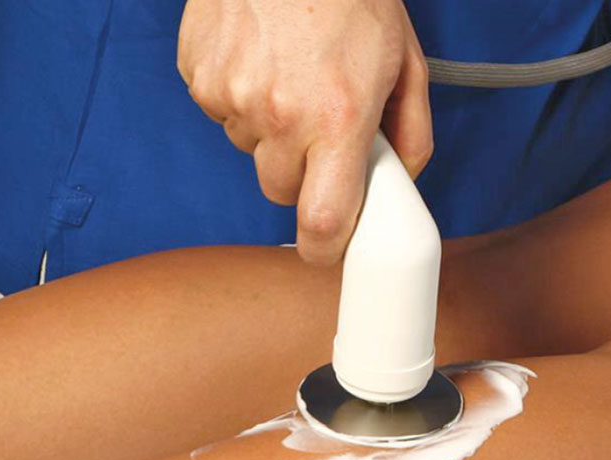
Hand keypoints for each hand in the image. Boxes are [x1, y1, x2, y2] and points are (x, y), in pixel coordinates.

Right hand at [177, 0, 432, 264]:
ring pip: (250, 151)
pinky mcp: (200, 77)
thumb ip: (410, 135)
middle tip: (318, 126)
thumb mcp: (404, 63)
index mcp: (338, 118)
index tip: (328, 248)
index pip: (323, 222)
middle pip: (281, 190)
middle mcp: (280, 115)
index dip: (325, 248)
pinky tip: (260, 60)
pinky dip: (240, 99)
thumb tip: (398, 182)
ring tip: (290, 76)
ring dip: (270, 131)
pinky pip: (221, 114)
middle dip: (301, 172)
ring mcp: (232, 96)